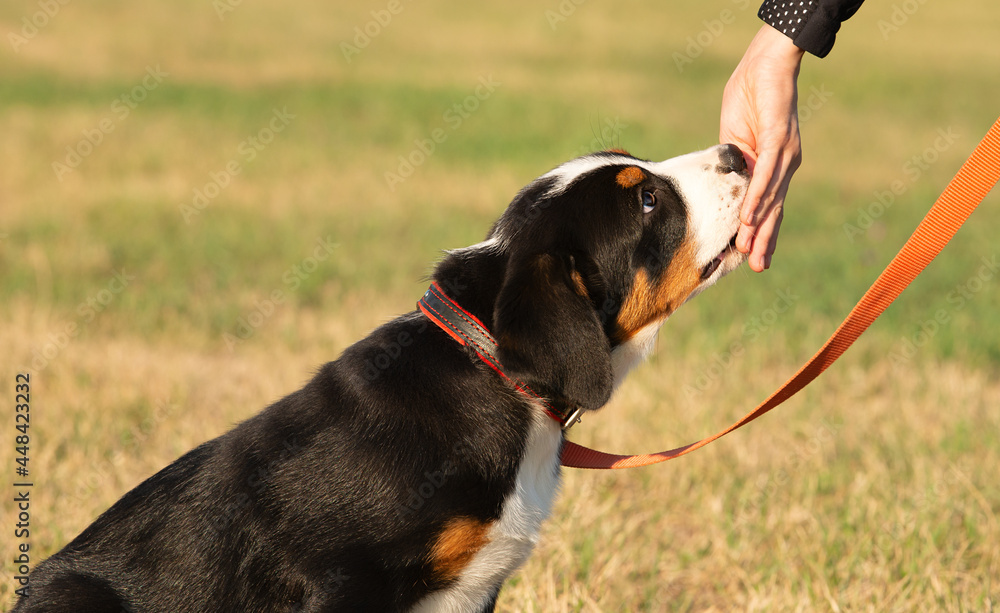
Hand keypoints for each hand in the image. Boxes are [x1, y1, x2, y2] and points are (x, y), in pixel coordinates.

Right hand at [720, 24, 804, 271]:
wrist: (767, 60)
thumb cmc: (750, 94)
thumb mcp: (735, 137)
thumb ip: (734, 163)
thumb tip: (726, 187)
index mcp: (774, 164)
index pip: (768, 204)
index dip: (759, 229)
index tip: (748, 254)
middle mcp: (785, 163)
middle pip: (774, 208)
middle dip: (765, 239)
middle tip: (758, 268)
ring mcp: (784, 153)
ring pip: (770, 198)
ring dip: (757, 226)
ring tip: (747, 251)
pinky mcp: (777, 139)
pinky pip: (765, 175)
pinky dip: (756, 198)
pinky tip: (748, 218)